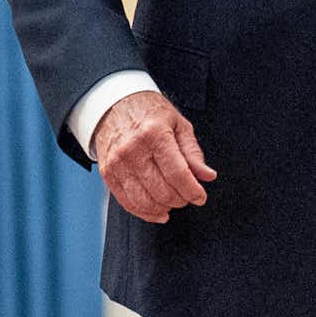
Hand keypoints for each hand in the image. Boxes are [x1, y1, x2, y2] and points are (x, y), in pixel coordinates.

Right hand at [91, 88, 216, 223]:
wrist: (115, 104)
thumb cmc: (150, 113)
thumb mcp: (178, 125)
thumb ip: (193, 153)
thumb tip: (207, 176)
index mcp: (154, 134)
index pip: (178, 174)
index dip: (193, 191)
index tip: (200, 197)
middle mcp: (133, 149)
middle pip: (162, 191)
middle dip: (180, 199)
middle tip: (187, 196)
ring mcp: (118, 163)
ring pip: (144, 201)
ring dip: (164, 208)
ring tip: (173, 202)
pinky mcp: (108, 173)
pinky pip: (127, 202)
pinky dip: (145, 212)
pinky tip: (158, 211)